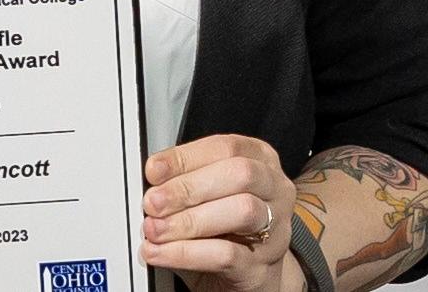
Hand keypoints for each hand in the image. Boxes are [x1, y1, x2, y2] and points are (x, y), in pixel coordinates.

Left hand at [140, 134, 299, 291]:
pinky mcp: (261, 268)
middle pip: (240, 174)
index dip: (186, 157)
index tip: (154, 170)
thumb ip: (184, 184)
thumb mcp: (207, 199)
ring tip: (154, 229)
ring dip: (188, 220)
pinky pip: (226, 255)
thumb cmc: (226, 232)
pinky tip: (160, 252)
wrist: (247, 281)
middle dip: (188, 187)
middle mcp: (275, 192)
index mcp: (262, 162)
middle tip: (153, 202)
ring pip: (241, 211)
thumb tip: (152, 182)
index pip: (227, 148)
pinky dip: (185, 252)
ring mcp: (275, 231)